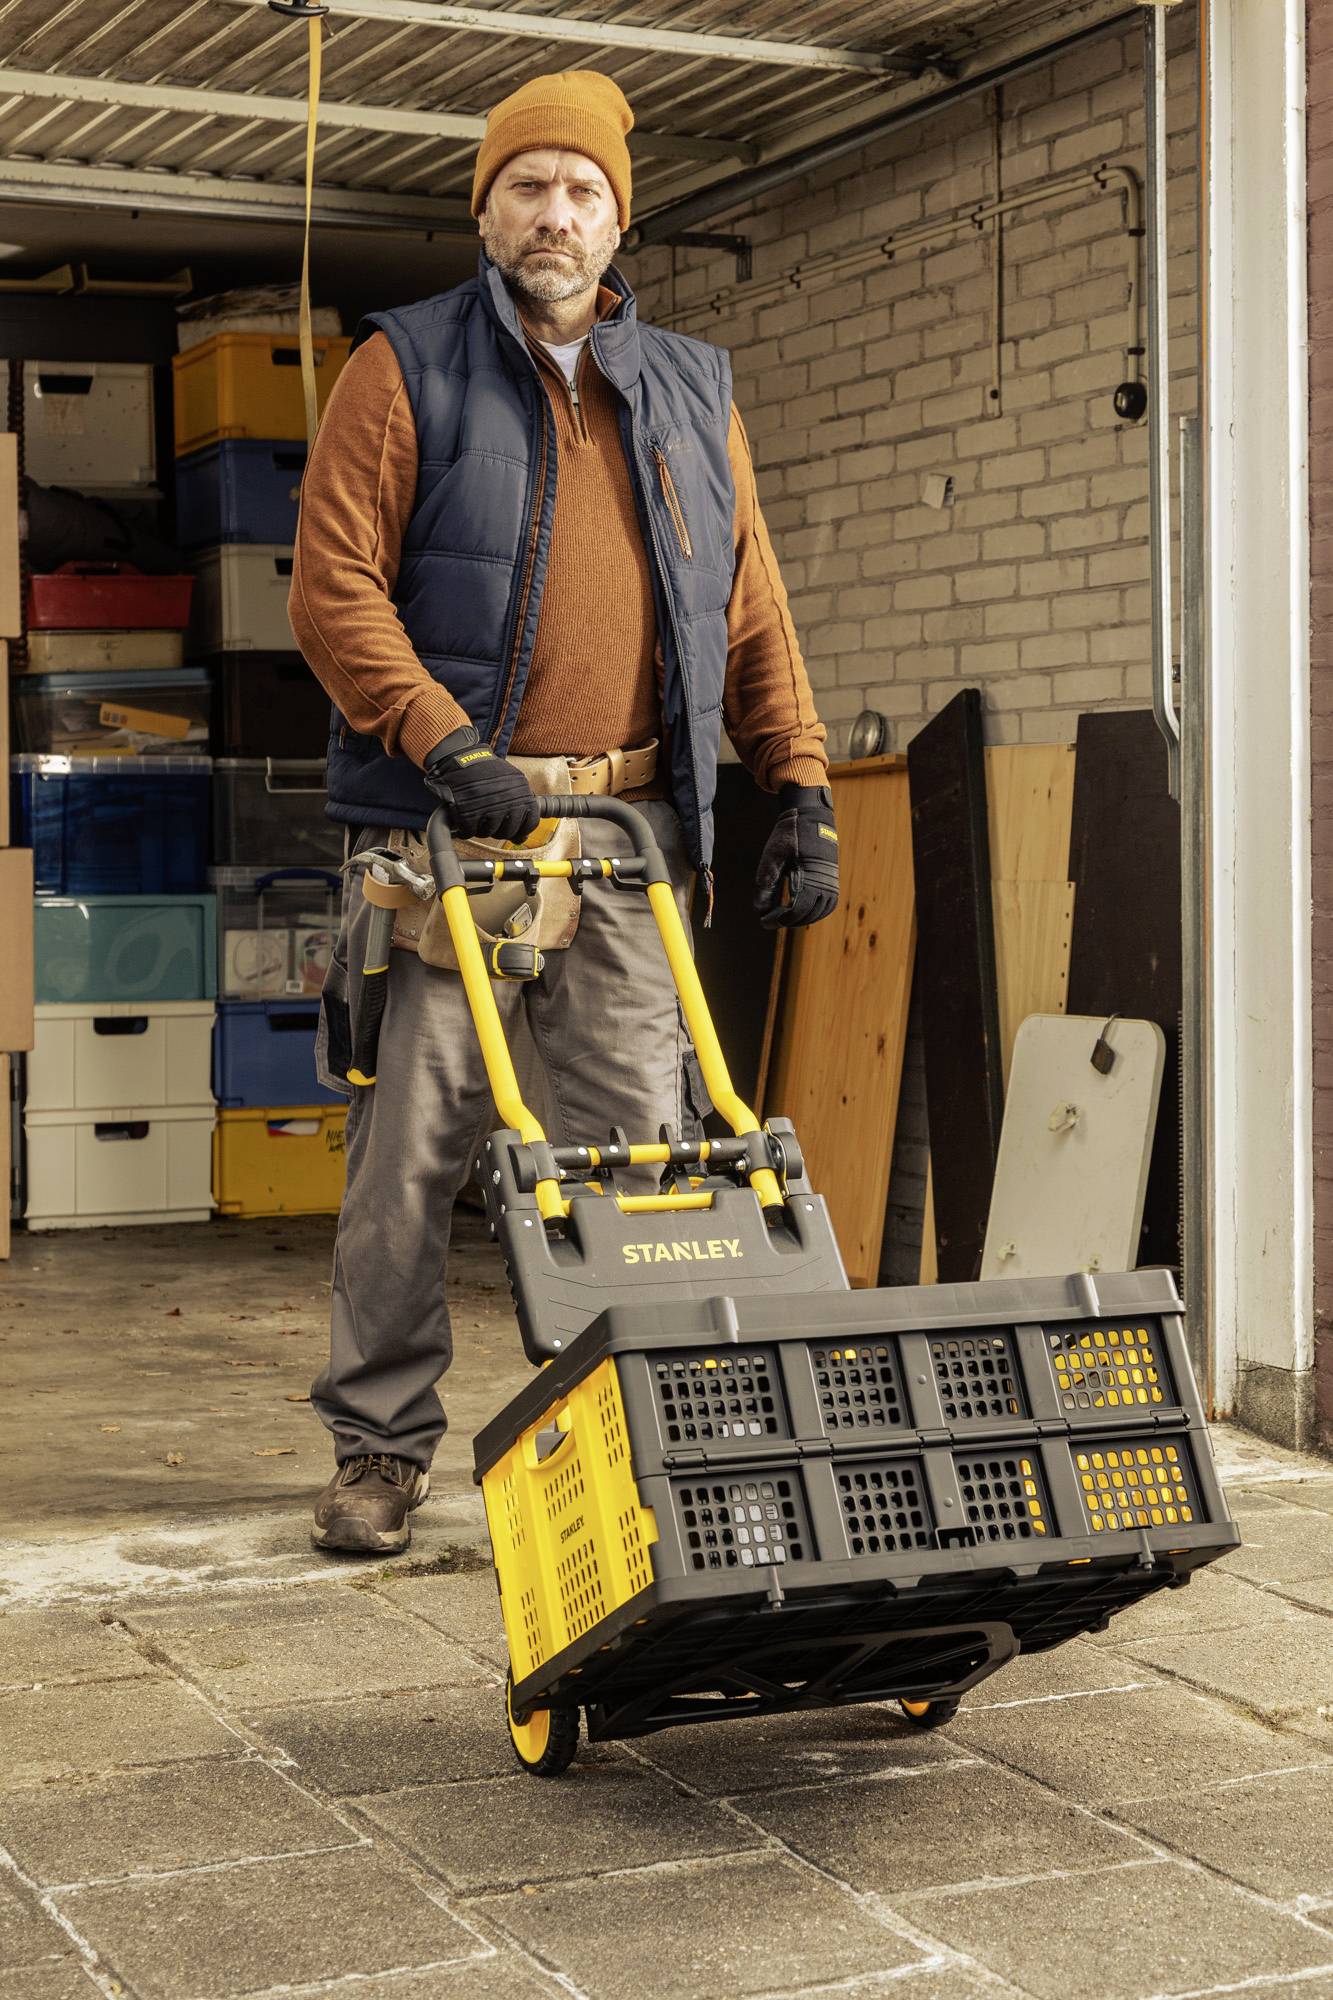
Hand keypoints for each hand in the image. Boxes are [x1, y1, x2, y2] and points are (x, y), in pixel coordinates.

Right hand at [423, 725, 540, 843]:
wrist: (460, 756)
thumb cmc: (486, 770)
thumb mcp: (512, 780)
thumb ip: (520, 803)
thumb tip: (524, 833)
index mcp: (522, 792)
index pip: (530, 823)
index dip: (520, 830)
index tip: (511, 828)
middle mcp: (508, 800)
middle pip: (508, 831)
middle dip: (498, 830)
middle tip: (489, 822)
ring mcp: (488, 806)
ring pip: (489, 832)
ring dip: (481, 829)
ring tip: (477, 818)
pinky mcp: (468, 810)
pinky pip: (470, 831)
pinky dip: (465, 829)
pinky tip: (465, 822)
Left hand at [754, 782, 839, 928]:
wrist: (811, 816)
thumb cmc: (789, 835)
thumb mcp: (772, 856)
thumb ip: (765, 883)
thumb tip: (760, 910)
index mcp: (810, 874)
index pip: (797, 908)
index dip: (780, 919)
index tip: (764, 921)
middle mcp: (825, 880)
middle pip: (809, 913)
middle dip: (789, 920)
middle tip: (771, 920)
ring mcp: (832, 880)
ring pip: (821, 911)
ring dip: (803, 918)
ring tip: (784, 917)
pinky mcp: (833, 878)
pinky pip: (828, 903)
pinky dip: (815, 911)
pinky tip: (800, 911)